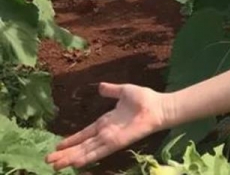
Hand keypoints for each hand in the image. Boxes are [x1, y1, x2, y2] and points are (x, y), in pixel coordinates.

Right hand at [45, 82, 167, 170]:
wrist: (159, 106)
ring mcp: (110, 139)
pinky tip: (75, 163)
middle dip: (66, 153)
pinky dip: (87, 157)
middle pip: (82, 146)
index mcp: (106, 121)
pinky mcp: (117, 142)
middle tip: (48, 160)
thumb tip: (101, 86)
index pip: (85, 133)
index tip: (58, 146)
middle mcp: (106, 133)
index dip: (72, 140)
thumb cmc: (144, 99)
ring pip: (87, 151)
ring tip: (55, 166)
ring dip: (71, 158)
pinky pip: (99, 151)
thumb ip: (111, 91)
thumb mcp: (124, 91)